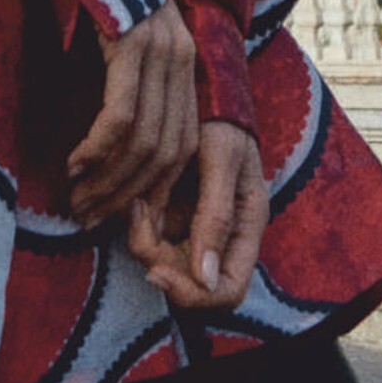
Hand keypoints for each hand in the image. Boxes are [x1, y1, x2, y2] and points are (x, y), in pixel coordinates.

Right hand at [66, 3, 199, 228]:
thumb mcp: (119, 42)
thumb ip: (124, 87)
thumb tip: (103, 149)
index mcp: (185, 60)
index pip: (185, 145)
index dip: (154, 187)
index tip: (120, 212)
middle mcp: (182, 58)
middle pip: (168, 152)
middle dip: (128, 195)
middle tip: (90, 216)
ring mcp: (161, 49)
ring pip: (145, 140)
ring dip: (108, 180)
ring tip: (77, 199)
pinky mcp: (131, 42)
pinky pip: (120, 113)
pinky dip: (97, 148)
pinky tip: (74, 162)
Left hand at [128, 121, 269, 311]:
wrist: (203, 89)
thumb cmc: (221, 119)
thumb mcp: (223, 159)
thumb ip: (216, 216)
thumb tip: (206, 278)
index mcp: (247, 226)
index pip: (227, 291)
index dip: (192, 294)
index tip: (156, 271)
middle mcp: (224, 236)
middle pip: (190, 283)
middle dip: (158, 261)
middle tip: (137, 218)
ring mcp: (197, 228)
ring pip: (165, 263)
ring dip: (144, 240)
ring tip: (136, 201)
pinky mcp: (174, 216)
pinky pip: (152, 239)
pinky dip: (138, 225)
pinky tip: (134, 198)